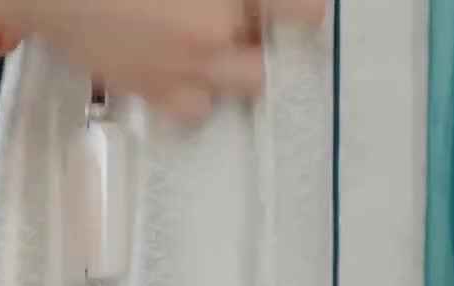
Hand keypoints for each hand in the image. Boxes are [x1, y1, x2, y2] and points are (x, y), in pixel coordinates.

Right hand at [12, 0, 326, 120]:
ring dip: (233, 69)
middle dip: (261, 41)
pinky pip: (194, 108)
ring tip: (211, 46)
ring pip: (241, 87)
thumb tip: (250, 6)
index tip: (287, 9)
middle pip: (271, 57)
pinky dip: (194, 93)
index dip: (297, 10)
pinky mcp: (150, 89)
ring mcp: (183, 69)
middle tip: (241, 22)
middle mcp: (215, 35)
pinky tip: (179, 67)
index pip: (302, 11)